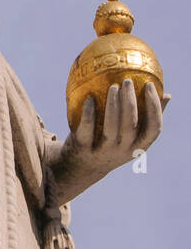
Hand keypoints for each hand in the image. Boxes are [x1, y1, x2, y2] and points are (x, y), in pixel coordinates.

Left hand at [46, 79, 164, 205]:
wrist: (81, 167)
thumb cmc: (110, 143)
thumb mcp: (131, 136)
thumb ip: (146, 117)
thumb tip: (166, 94)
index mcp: (139, 146)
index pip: (155, 128)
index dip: (155, 107)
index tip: (150, 85)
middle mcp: (123, 150)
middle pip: (131, 126)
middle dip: (131, 102)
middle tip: (127, 81)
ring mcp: (104, 151)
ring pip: (112, 128)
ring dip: (113, 105)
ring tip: (112, 86)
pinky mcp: (84, 148)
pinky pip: (88, 129)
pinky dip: (89, 113)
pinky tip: (89, 98)